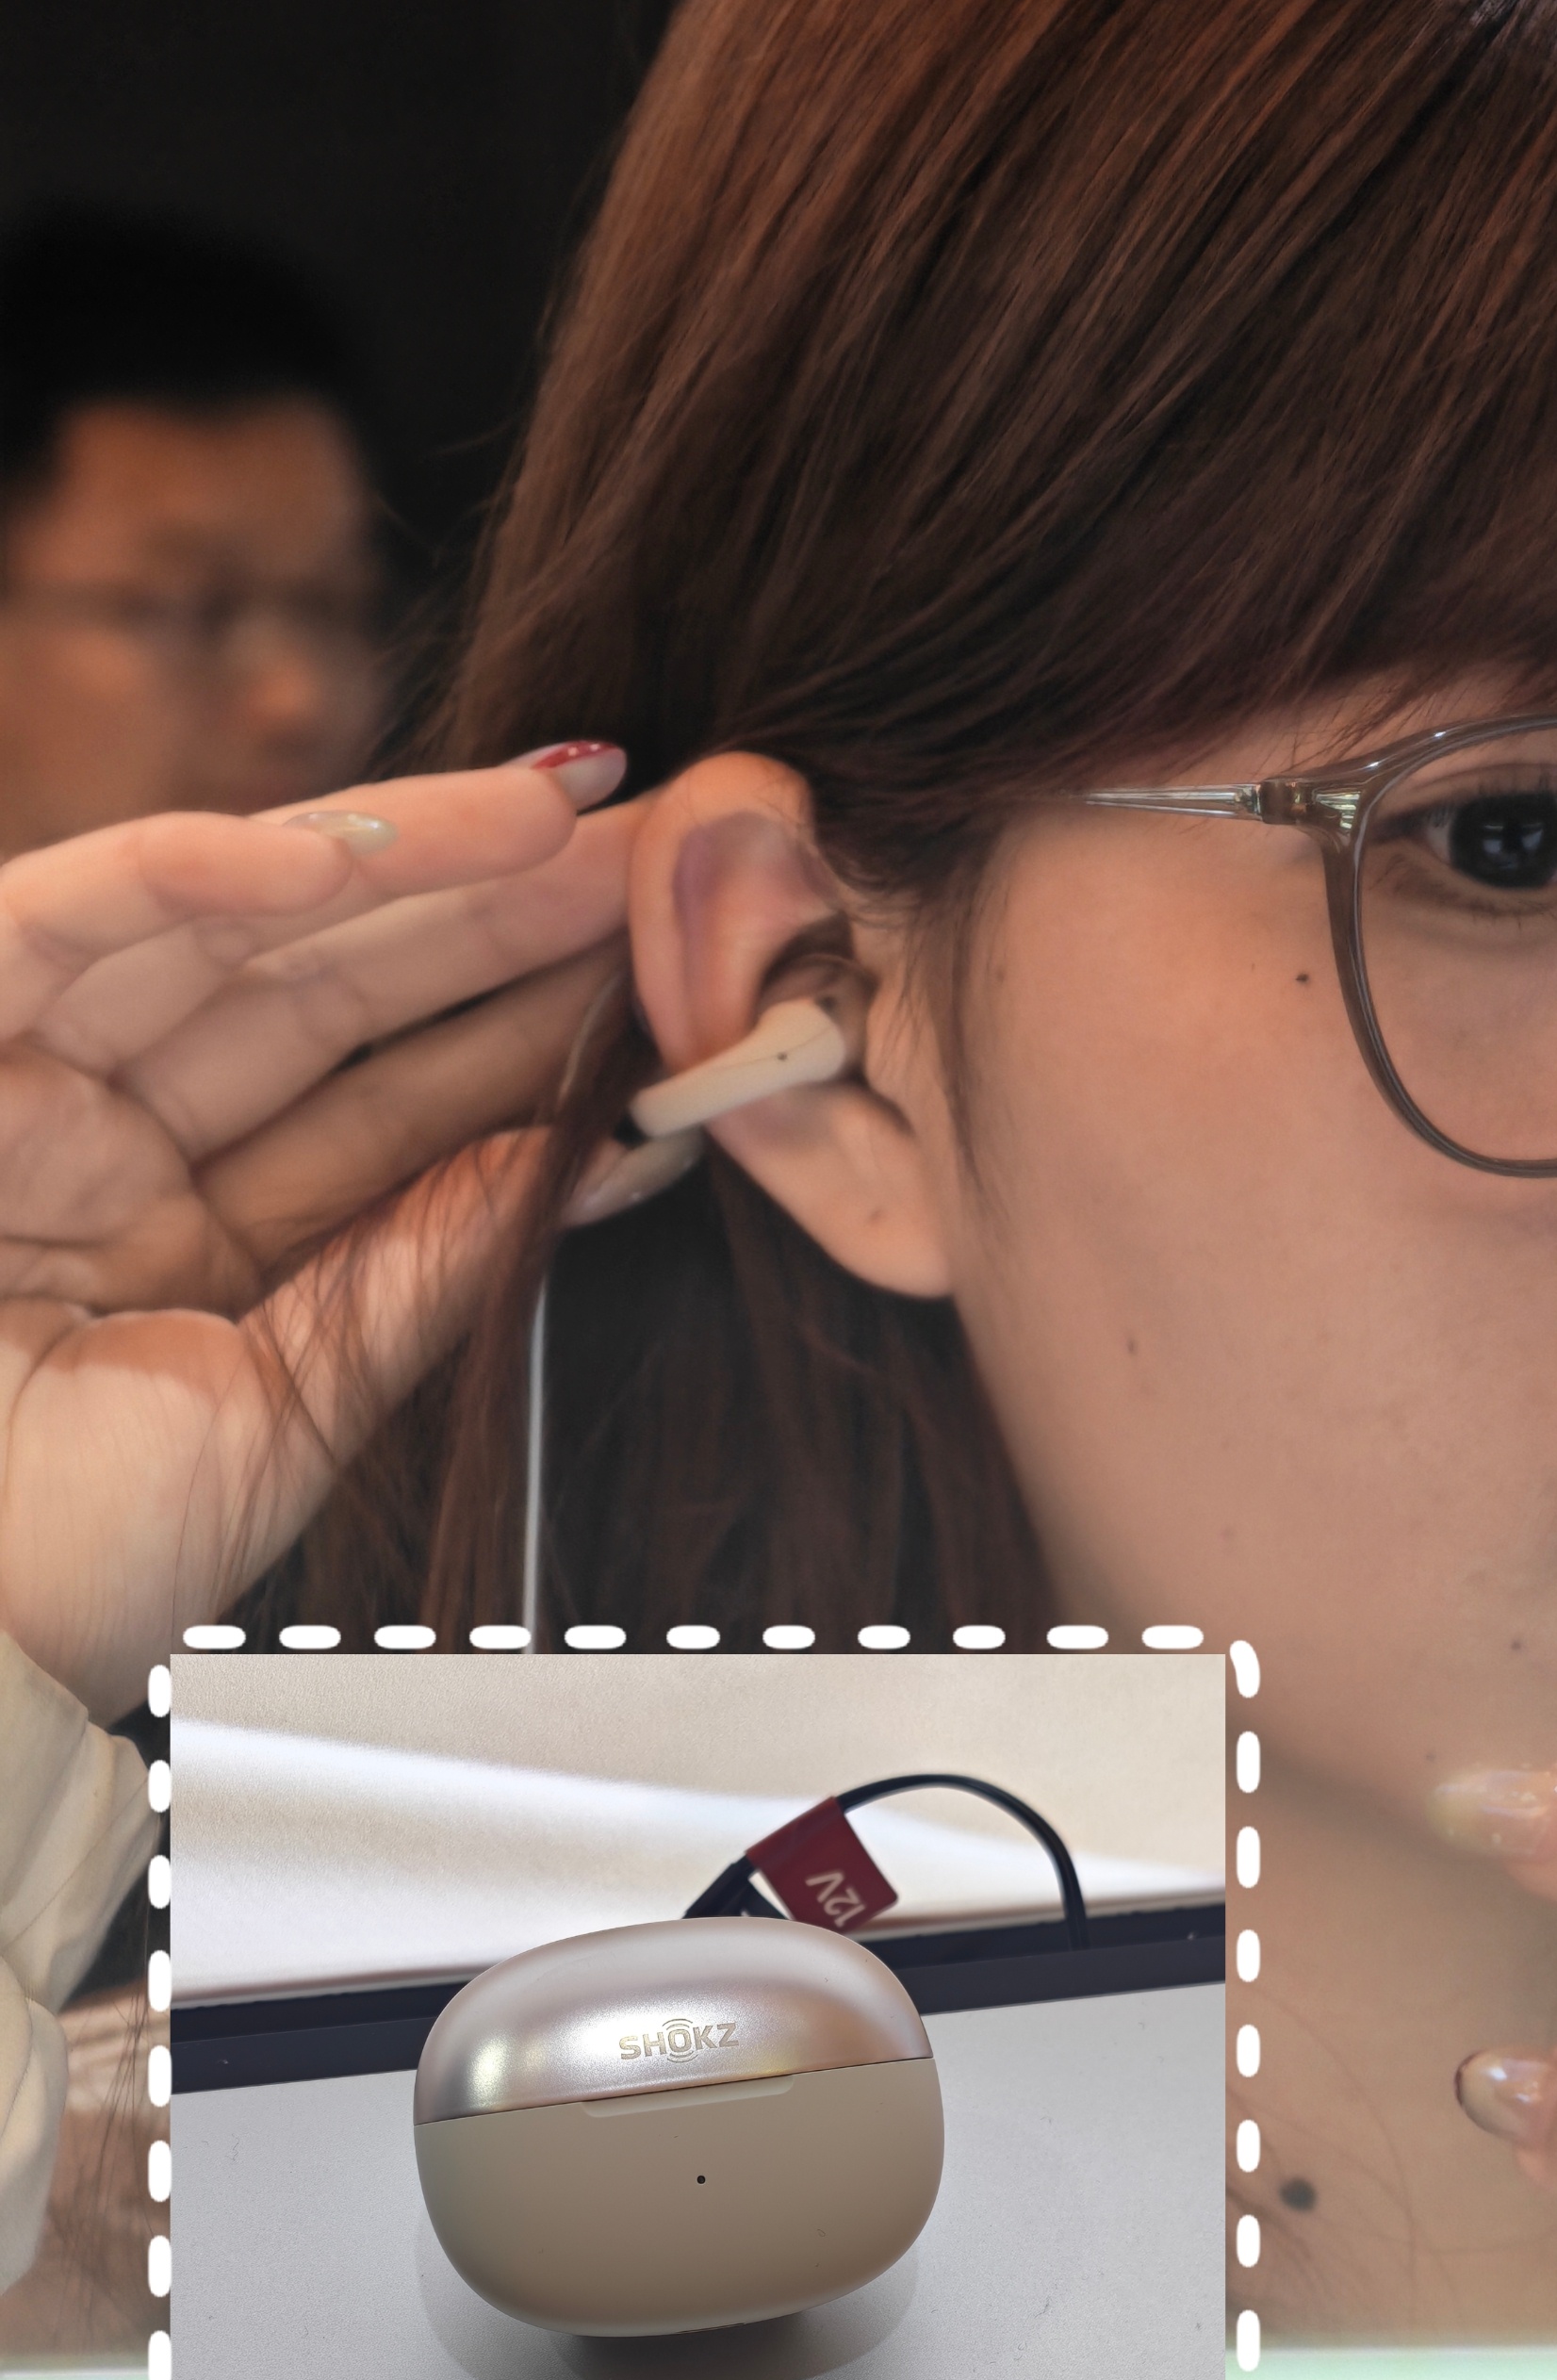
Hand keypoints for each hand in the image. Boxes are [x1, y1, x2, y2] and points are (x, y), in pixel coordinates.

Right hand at [0, 750, 631, 1712]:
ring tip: (566, 819)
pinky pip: (67, 919)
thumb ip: (428, 1262)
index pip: (388, 1092)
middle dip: (499, 903)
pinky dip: (197, 871)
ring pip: (234, 925)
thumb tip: (604, 1150)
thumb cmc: (71, 1559)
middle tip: (664, 840)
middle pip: (332, 983)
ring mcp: (25, 1090)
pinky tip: (349, 850)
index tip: (668, 952)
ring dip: (402, 856)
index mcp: (192, 1228)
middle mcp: (109, 1139)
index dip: (524, 1011)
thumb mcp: (294, 1396)